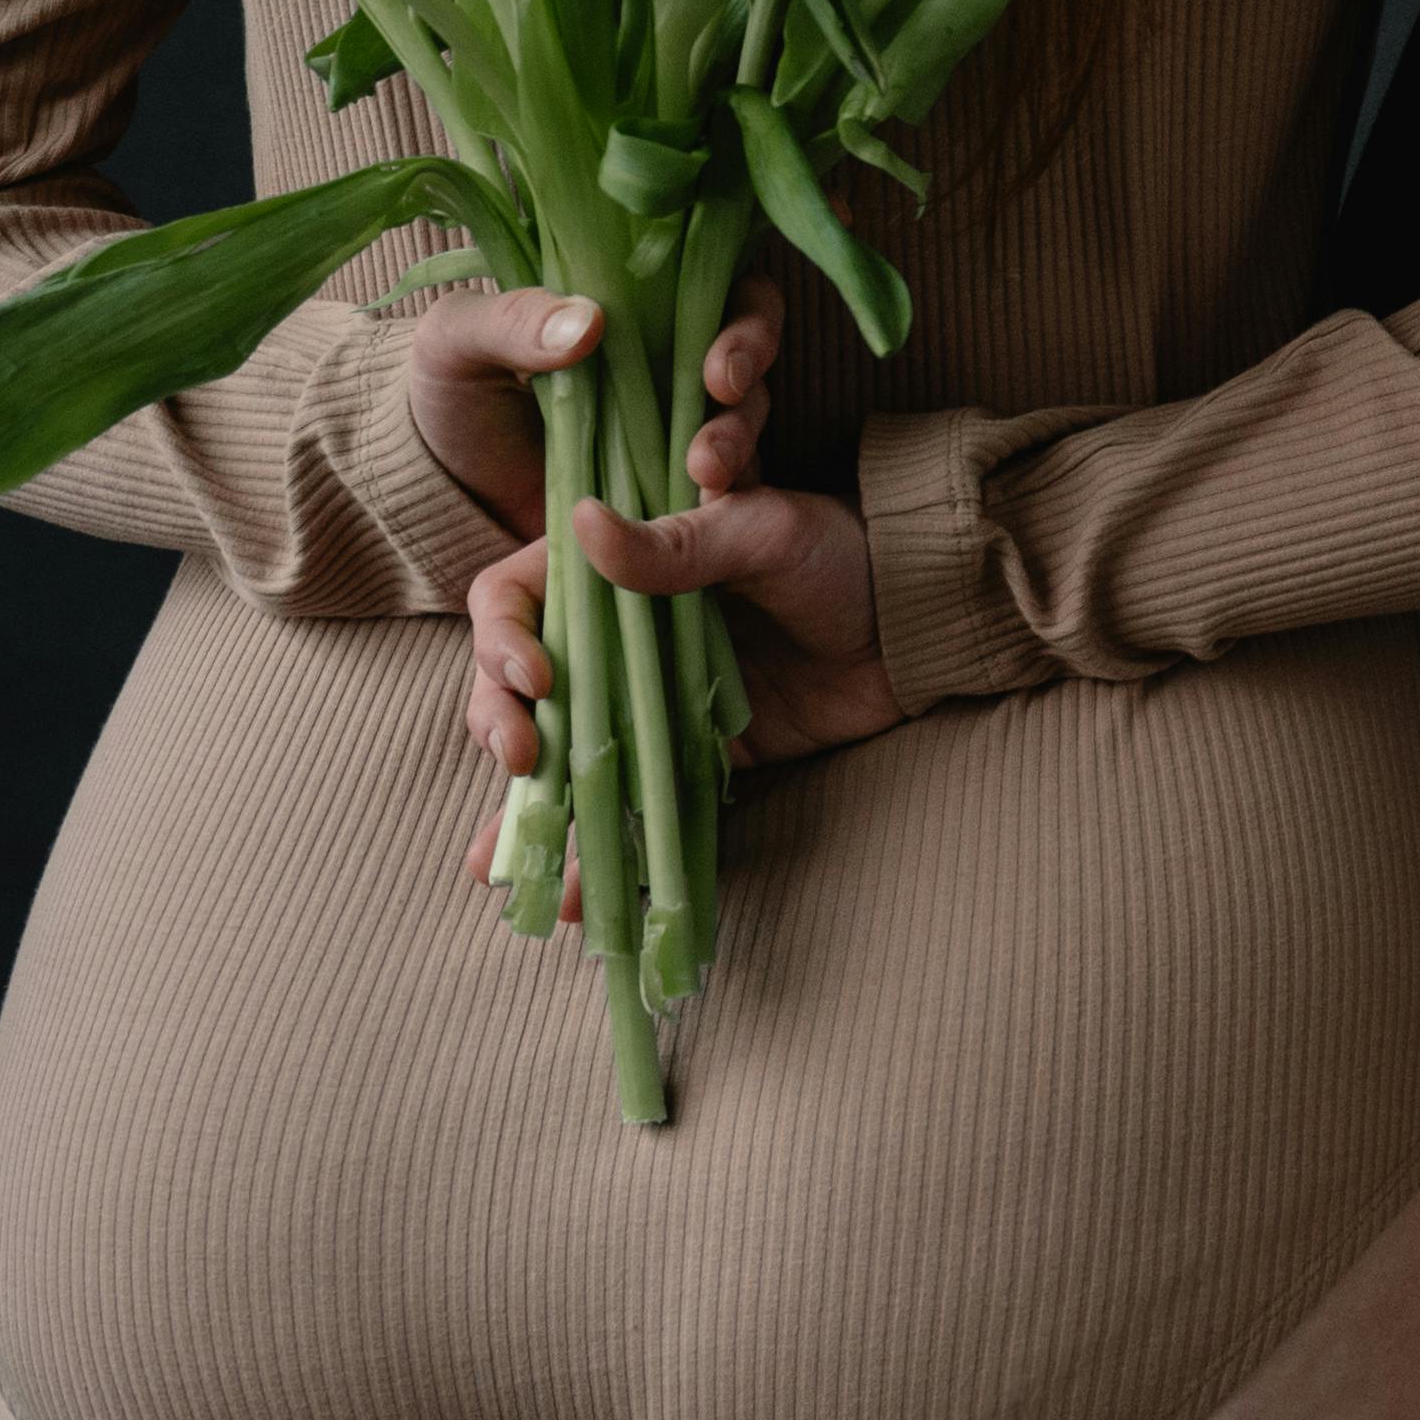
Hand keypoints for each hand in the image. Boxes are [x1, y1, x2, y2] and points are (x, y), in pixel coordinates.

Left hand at [408, 275, 786, 530]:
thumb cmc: (448, 396)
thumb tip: (589, 323)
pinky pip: (726, 483)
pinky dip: (725, 493)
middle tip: (723, 397)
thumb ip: (511, 321)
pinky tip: (703, 508)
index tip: (721, 362)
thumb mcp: (456, 344)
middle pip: (752, 346)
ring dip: (740, 437)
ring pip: (746, 415)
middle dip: (751, 367)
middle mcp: (670, 357)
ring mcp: (676, 423)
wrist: (440, 490)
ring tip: (706, 472)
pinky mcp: (673, 485)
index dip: (747, 315)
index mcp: (632, 303)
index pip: (721, 286)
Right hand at [459, 477, 898, 876]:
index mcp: (614, 567)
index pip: (516, 598)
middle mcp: (615, 638)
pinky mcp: (688, 760)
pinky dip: (597, 854)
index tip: (537, 680)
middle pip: (517, 688)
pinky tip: (570, 896)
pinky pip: (628, 807)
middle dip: (500, 726)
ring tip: (503, 861)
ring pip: (559, 758)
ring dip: (524, 811)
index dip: (502, 639)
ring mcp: (646, 704)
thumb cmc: (846, 555)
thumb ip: (681, 540)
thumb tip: (583, 523)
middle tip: (523, 759)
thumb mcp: (768, 531)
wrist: (919, 626)